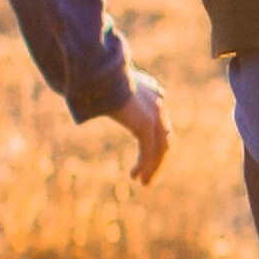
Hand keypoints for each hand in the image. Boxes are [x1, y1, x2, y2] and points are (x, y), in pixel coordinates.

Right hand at [105, 68, 171, 185]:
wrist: (98, 76)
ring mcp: (154, 115)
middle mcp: (157, 105)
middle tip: (147, 177)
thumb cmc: (97, 80)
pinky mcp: (146, 125)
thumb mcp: (105, 88)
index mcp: (152, 95)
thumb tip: (94, 99)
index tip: (145, 159)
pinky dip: (144, 166)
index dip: (156, 145)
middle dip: (157, 161)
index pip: (160, 126)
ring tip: (143, 183)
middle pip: (164, 140)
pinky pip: (149, 152)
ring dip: (152, 168)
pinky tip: (136, 177)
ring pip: (159, 149)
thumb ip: (108, 97)